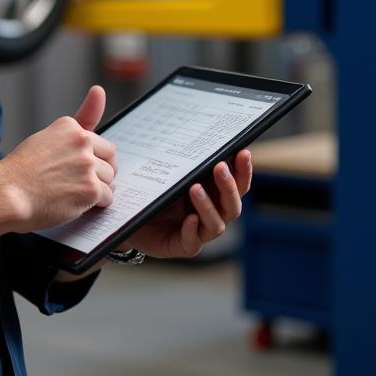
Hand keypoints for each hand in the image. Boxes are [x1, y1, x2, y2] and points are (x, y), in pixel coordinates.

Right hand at [0, 85, 117, 231]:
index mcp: (69, 127)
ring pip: (109, 179)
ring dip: (96, 190)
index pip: (99, 142)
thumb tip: (100, 90)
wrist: (7, 194)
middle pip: (110, 159)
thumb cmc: (21, 171)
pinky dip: (94, 205)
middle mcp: (81, 141)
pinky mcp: (90, 188)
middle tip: (76, 182)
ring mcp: (87, 164)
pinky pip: (107, 198)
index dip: (91, 158)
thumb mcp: (47, 136)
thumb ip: (80, 118)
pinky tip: (75, 203)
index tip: (82, 166)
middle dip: (99, 172)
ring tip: (71, 193)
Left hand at [126, 150, 251, 259]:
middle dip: (228, 185)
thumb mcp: (168, 170)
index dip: (243, 170)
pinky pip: (193, 242)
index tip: (243, 152)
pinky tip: (189, 219)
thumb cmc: (155, 189)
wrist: (132, 215)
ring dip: (208, 206)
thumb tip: (193, 130)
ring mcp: (199, 231)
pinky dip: (192, 230)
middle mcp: (212, 213)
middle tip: (220, 167)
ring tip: (195, 188)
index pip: (237, 183)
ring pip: (216, 224)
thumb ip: (182, 158)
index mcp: (214, 193)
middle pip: (232, 204)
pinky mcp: (183, 245)